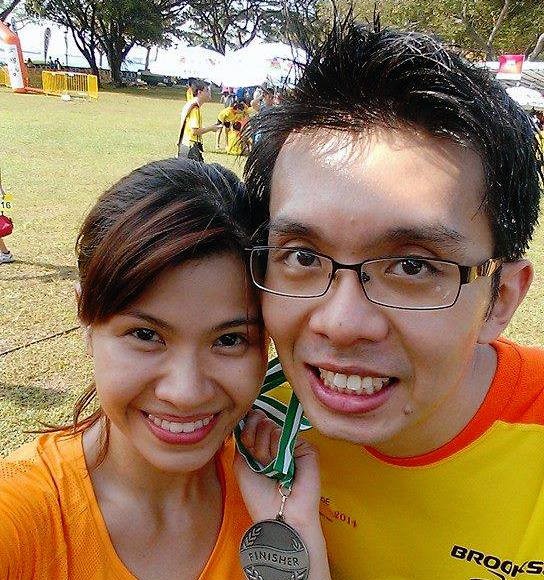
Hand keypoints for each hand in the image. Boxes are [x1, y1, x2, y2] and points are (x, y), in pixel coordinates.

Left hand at [234, 411, 330, 579]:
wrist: (278, 515)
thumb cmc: (258, 496)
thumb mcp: (241, 464)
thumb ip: (243, 439)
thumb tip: (248, 414)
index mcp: (264, 445)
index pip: (255, 421)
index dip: (248, 426)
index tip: (246, 443)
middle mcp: (279, 443)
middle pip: (262, 421)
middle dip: (254, 441)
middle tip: (260, 463)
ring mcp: (293, 445)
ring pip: (272, 427)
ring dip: (264, 450)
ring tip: (271, 469)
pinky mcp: (306, 448)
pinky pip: (286, 435)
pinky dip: (278, 450)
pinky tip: (281, 466)